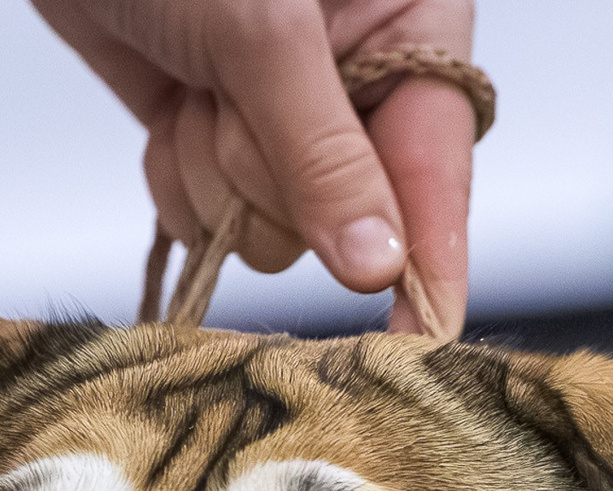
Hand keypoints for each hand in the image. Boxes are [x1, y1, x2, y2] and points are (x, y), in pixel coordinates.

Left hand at [34, 0, 475, 334]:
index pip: (441, 167)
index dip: (431, 257)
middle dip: (271, 177)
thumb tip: (376, 263)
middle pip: (346, 220)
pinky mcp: (215, 134)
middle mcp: (356, 81)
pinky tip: (172, 106)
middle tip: (229, 95)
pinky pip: (211, 218)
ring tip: (196, 86)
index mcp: (409, 24)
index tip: (422, 337)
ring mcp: (282, 116)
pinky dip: (178, 176)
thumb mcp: (262, 30)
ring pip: (272, 230)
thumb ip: (322, 153)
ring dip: (216, 172)